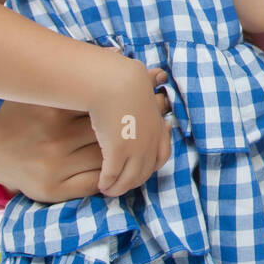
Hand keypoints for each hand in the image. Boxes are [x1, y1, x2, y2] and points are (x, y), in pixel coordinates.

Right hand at [0, 53, 170, 202]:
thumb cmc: (25, 115)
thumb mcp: (44, 90)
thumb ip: (77, 74)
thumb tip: (118, 52)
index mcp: (52, 111)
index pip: (101, 105)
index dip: (131, 98)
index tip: (154, 87)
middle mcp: (54, 140)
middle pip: (109, 133)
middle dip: (137, 121)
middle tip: (161, 106)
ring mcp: (54, 167)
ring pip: (108, 159)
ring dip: (133, 150)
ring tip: (151, 133)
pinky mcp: (54, 189)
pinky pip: (96, 181)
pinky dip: (114, 173)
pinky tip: (127, 162)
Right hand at [89, 51, 174, 197]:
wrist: (115, 81)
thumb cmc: (124, 78)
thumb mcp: (144, 84)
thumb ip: (151, 84)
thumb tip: (160, 74)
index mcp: (158, 127)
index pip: (162, 155)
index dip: (151, 165)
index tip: (140, 169)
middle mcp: (151, 141)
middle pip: (146, 171)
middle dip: (134, 180)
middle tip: (121, 185)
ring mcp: (136, 148)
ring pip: (130, 177)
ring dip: (120, 187)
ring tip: (109, 190)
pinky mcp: (118, 151)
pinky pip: (113, 175)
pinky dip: (107, 183)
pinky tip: (101, 185)